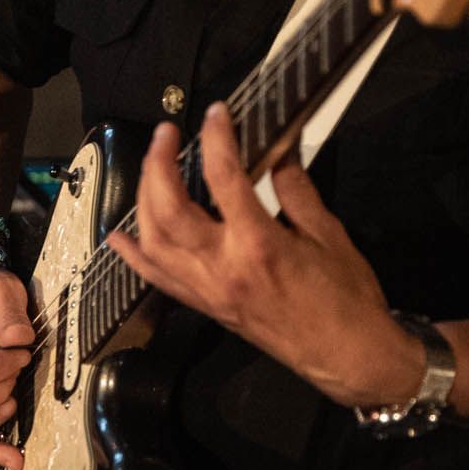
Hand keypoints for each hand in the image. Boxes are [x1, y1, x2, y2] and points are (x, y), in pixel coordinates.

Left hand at [105, 104, 422, 409]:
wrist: (347, 357)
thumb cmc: (346, 298)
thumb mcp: (329, 235)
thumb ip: (297, 190)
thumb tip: (279, 152)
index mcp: (259, 244)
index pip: (224, 178)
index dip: (216, 137)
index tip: (216, 112)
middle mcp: (223, 267)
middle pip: (169, 208)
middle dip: (159, 163)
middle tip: (165, 133)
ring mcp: (207, 290)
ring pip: (153, 241)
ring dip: (143, 199)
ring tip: (151, 168)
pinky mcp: (205, 306)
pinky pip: (157, 279)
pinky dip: (135, 254)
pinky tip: (121, 234)